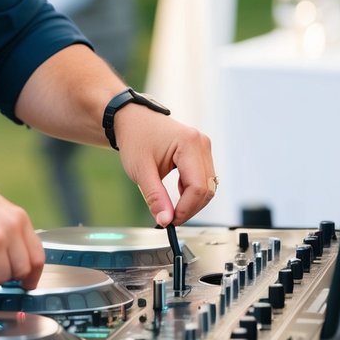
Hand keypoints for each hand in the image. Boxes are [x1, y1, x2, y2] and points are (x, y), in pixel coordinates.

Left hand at [113, 106, 215, 226]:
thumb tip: (166, 220)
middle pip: (207, 188)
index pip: (198, 187)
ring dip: (192, 200)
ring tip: (171, 204)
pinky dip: (192, 190)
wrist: (132, 119)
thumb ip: (155, 197)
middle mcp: (201, 143)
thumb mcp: (141, 171)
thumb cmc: (135, 138)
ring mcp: (203, 146)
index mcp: (189, 144)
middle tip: (170, 218)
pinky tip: (177, 190)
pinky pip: (204, 178)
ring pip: (208, 185)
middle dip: (190, 207)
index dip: (186, 209)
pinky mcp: (200, 151)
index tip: (171, 221)